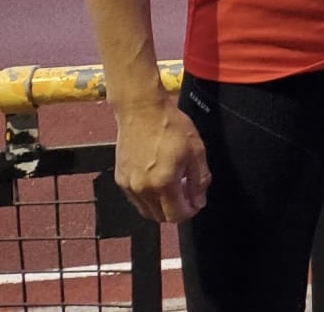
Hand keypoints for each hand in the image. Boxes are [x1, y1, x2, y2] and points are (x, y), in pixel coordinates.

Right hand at [114, 101, 211, 221]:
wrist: (141, 111)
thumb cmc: (171, 127)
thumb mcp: (196, 151)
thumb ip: (199, 180)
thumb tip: (199, 201)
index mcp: (162, 183)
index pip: (176, 215)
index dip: (190, 211)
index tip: (197, 201)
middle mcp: (142, 189)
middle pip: (160, 217)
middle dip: (176, 210)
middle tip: (186, 192)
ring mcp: (128, 185)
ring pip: (146, 210)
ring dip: (161, 205)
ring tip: (173, 185)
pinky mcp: (120, 178)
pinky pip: (135, 199)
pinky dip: (148, 197)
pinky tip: (158, 179)